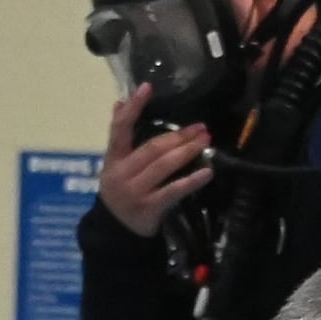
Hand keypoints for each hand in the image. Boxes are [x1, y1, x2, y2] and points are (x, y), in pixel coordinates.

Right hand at [97, 85, 214, 235]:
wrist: (115, 232)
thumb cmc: (120, 192)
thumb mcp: (115, 165)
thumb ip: (120, 137)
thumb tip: (119, 103)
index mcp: (113, 159)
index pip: (120, 129)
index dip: (133, 107)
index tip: (147, 87)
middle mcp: (122, 174)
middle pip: (152, 148)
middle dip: (178, 136)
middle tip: (200, 127)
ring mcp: (135, 192)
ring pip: (164, 166)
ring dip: (187, 151)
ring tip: (205, 141)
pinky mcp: (149, 208)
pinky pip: (174, 191)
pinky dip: (192, 181)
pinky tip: (208, 172)